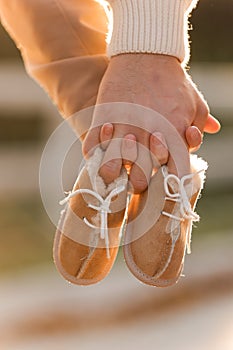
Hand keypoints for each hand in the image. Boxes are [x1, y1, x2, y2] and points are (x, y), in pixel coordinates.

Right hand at [83, 54, 219, 192]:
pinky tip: (101, 148)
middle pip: (139, 181)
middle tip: (137, 173)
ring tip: (114, 168)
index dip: (168, 184)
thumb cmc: (173, 81)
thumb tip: (209, 131)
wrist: (146, 53)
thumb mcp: (195, 102)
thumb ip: (200, 123)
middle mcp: (146, 139)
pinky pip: (91, 148)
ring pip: (110, 171)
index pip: (172, 177)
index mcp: (172, 139)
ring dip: (113, 173)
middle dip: (139, 182)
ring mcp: (122, 130)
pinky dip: (94, 154)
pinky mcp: (103, 120)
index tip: (164, 181)